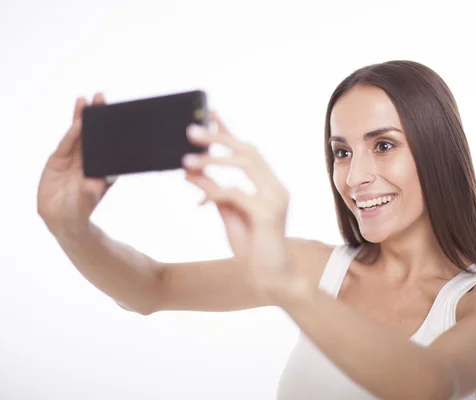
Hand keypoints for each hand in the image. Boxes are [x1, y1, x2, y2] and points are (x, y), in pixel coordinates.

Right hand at [37, 93, 115, 234]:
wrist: (61, 218)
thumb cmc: (80, 210)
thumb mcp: (86, 202)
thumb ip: (90, 192)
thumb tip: (95, 184)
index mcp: (103, 168)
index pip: (108, 146)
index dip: (111, 130)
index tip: (118, 115)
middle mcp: (90, 160)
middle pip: (94, 135)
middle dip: (97, 116)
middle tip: (101, 97)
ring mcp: (74, 159)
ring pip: (79, 135)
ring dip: (81, 118)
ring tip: (85, 101)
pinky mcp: (59, 160)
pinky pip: (66, 144)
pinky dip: (71, 134)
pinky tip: (76, 123)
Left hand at [182, 112, 295, 302]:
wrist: (271, 278)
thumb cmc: (252, 247)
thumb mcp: (227, 215)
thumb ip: (214, 192)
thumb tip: (191, 172)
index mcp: (268, 185)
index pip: (248, 151)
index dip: (229, 130)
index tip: (210, 112)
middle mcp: (275, 186)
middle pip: (248, 150)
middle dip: (219, 137)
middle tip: (191, 131)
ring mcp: (275, 198)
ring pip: (245, 164)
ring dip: (214, 159)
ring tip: (187, 160)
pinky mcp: (268, 213)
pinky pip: (236, 194)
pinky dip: (214, 192)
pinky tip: (198, 200)